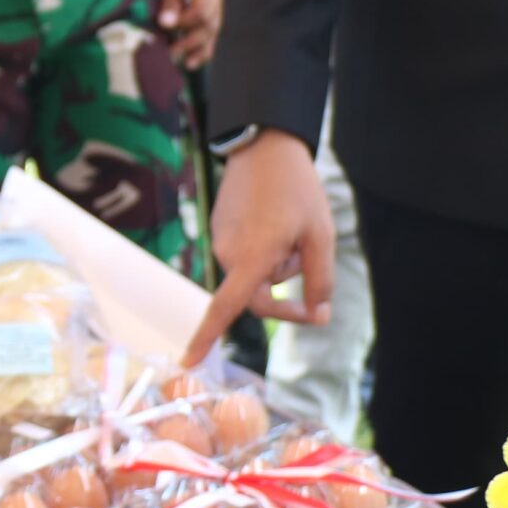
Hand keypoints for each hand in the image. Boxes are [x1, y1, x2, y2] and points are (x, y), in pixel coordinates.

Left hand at [159, 0, 223, 67]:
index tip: (167, 27)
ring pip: (222, 29)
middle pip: (213, 25)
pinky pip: (226, 25)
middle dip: (192, 42)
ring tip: (189, 63)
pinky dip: (215, 41)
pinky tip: (204, 55)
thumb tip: (166, 22)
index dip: (184, 22)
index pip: (203, 11)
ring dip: (205, 48)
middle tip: (172, 53)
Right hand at [183, 129, 333, 365]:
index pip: (225, 308)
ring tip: (293, 229)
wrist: (266, 144)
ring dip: (276, 266)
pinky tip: (276, 220)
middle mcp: (228, 253)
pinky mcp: (220, 229)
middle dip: (285, 292)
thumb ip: (320, 281)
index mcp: (252, 258)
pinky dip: (262, 251)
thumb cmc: (298, 190)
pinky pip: (243, 256)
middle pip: (256, 295)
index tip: (186, 363)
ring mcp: (221, 240)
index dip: (205, 338)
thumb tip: (317, 316)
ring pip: (252, 275)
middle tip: (313, 281)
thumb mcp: (321, 236)